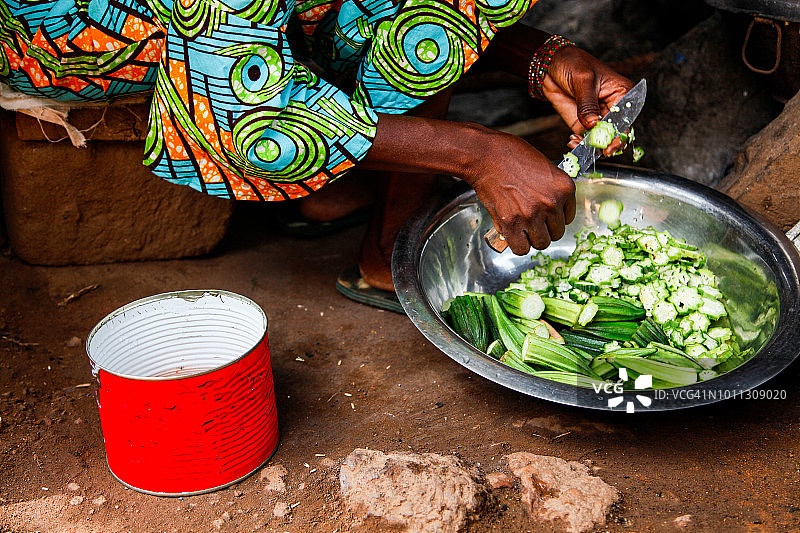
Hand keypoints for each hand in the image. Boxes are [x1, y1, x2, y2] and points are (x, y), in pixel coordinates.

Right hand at [465, 131, 575, 254]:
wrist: (487, 156)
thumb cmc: (512, 156)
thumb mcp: (544, 169)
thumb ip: (551, 191)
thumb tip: (549, 213)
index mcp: (565, 188)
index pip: (568, 218)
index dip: (554, 219)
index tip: (545, 217)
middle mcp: (552, 203)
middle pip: (557, 233)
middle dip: (544, 230)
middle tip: (532, 222)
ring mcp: (532, 214)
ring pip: (541, 243)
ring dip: (531, 238)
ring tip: (522, 228)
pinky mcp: (512, 223)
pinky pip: (522, 248)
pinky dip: (517, 245)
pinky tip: (513, 235)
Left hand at [542, 46, 633, 155]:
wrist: (551, 65)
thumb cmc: (573, 63)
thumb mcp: (582, 80)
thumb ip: (587, 104)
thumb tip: (593, 124)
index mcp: (622, 93)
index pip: (626, 119)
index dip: (620, 135)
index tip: (610, 145)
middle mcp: (613, 108)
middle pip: (616, 133)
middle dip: (606, 144)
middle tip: (596, 150)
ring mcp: (598, 118)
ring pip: (601, 140)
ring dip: (591, 146)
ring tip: (577, 143)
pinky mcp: (583, 123)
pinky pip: (585, 139)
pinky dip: (580, 144)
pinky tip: (572, 141)